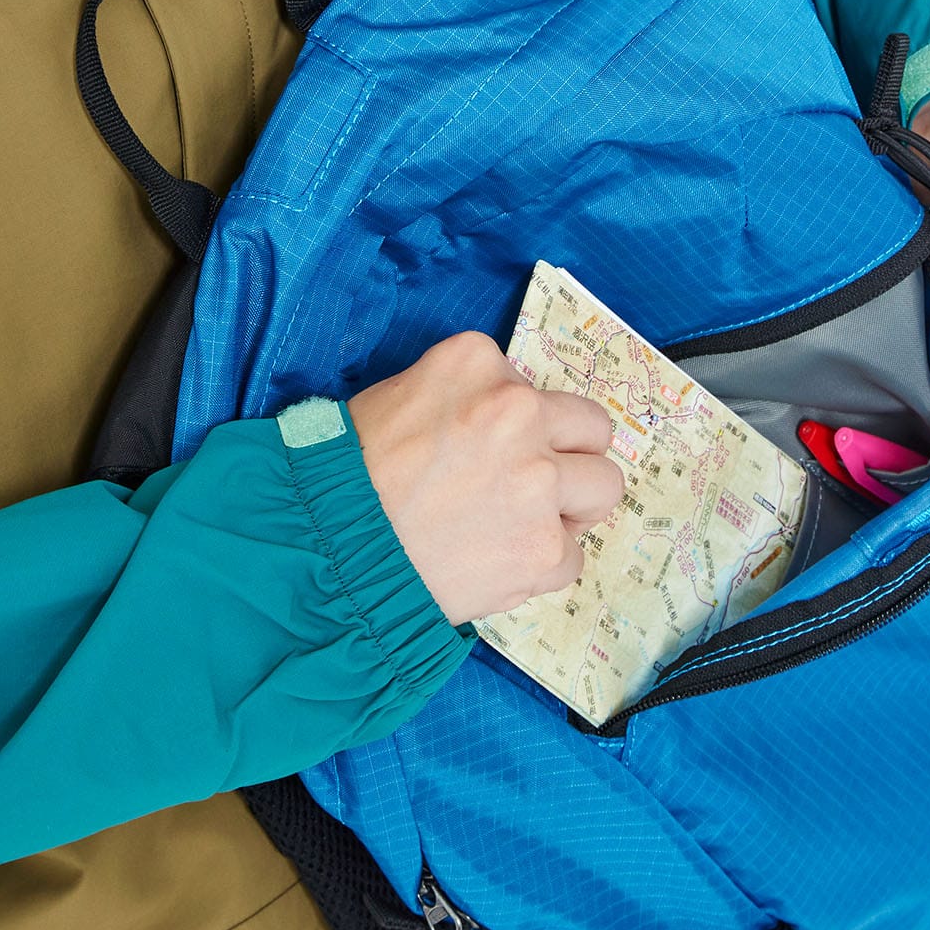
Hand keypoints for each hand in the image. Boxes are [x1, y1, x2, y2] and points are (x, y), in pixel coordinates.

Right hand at [347, 333, 624, 623]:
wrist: (324, 551)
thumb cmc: (348, 475)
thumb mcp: (400, 397)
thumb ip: (467, 398)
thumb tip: (510, 425)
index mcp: (477, 363)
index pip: (537, 388)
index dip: (520, 425)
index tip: (491, 450)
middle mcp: (516, 411)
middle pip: (594, 428)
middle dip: (568, 457)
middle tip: (529, 485)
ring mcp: (537, 480)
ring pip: (604, 487)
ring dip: (569, 510)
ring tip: (521, 526)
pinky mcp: (542, 546)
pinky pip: (574, 555)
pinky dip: (541, 566)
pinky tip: (495, 563)